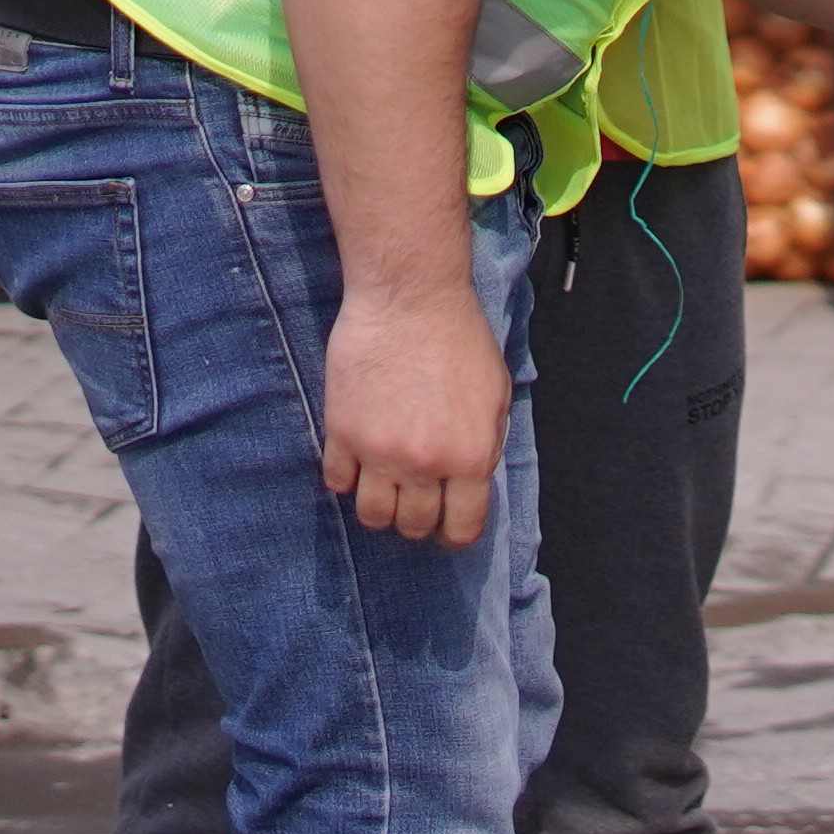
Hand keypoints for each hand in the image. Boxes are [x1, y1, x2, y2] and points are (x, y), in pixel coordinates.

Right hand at [320, 287, 509, 547]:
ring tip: (384, 487)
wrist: (410, 299)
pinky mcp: (341, 432)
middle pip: (413, 526)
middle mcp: (425, 464)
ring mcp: (379, 452)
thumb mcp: (496, 396)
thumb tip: (471, 482)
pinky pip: (337, 481)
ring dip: (380, 508)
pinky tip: (356, 460)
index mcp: (470, 458)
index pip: (462, 528)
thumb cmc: (460, 340)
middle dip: (417, 521)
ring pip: (372, 515)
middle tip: (414, 503)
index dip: (455, 533)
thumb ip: (484, 445)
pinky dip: (347, 478)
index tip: (447, 527)